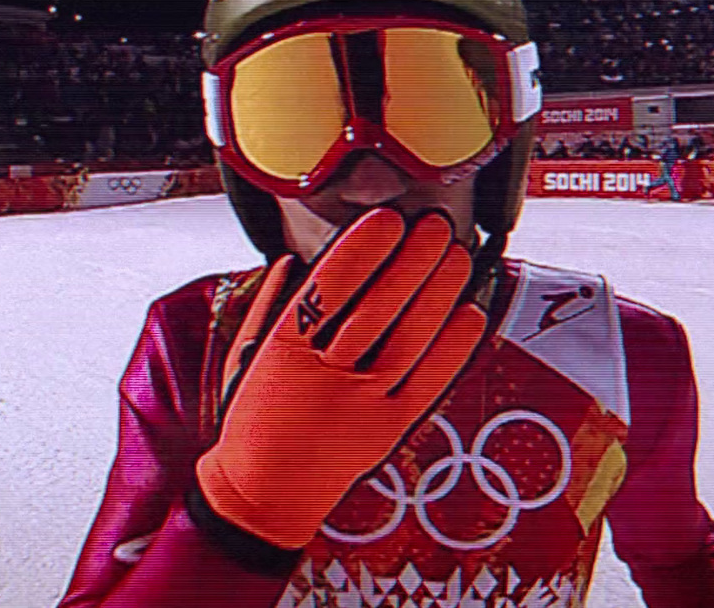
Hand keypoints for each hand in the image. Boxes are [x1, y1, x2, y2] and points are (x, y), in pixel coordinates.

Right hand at [196, 207, 486, 549]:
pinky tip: (469, 312)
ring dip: (438, 293)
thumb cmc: (253, 417)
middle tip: (435, 226)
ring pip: (409, 340)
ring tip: (457, 256)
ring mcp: (358, 405)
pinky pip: (429, 384)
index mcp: (283, 350)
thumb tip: (293, 257)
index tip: (388, 218)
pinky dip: (452, 347)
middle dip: (413, 260)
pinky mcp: (387, 431)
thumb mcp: (244, 355)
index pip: (331, 287)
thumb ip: (268, 304)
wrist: (261, 494)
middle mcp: (323, 376)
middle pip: (378, 308)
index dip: (364, 249)